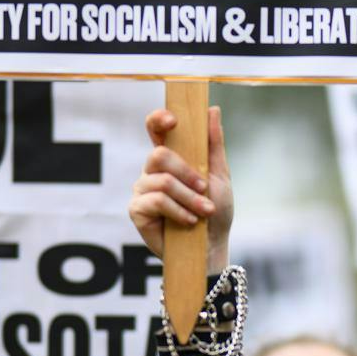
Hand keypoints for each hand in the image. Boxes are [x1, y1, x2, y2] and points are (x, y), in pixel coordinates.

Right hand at [129, 104, 233, 266]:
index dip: (158, 119)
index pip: (155, 129)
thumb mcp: (219, 175)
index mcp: (170, 158)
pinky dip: (178, 210)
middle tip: (204, 188)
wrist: (211, 245)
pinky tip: (189, 220)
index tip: (173, 120)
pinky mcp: (136, 210)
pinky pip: (156, 201)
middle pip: (158, 155)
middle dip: (186, 172)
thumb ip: (213, 143)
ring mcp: (142, 190)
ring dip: (188, 197)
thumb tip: (212, 110)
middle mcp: (151, 170)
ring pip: (162, 181)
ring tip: (203, 211)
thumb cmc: (214, 211)